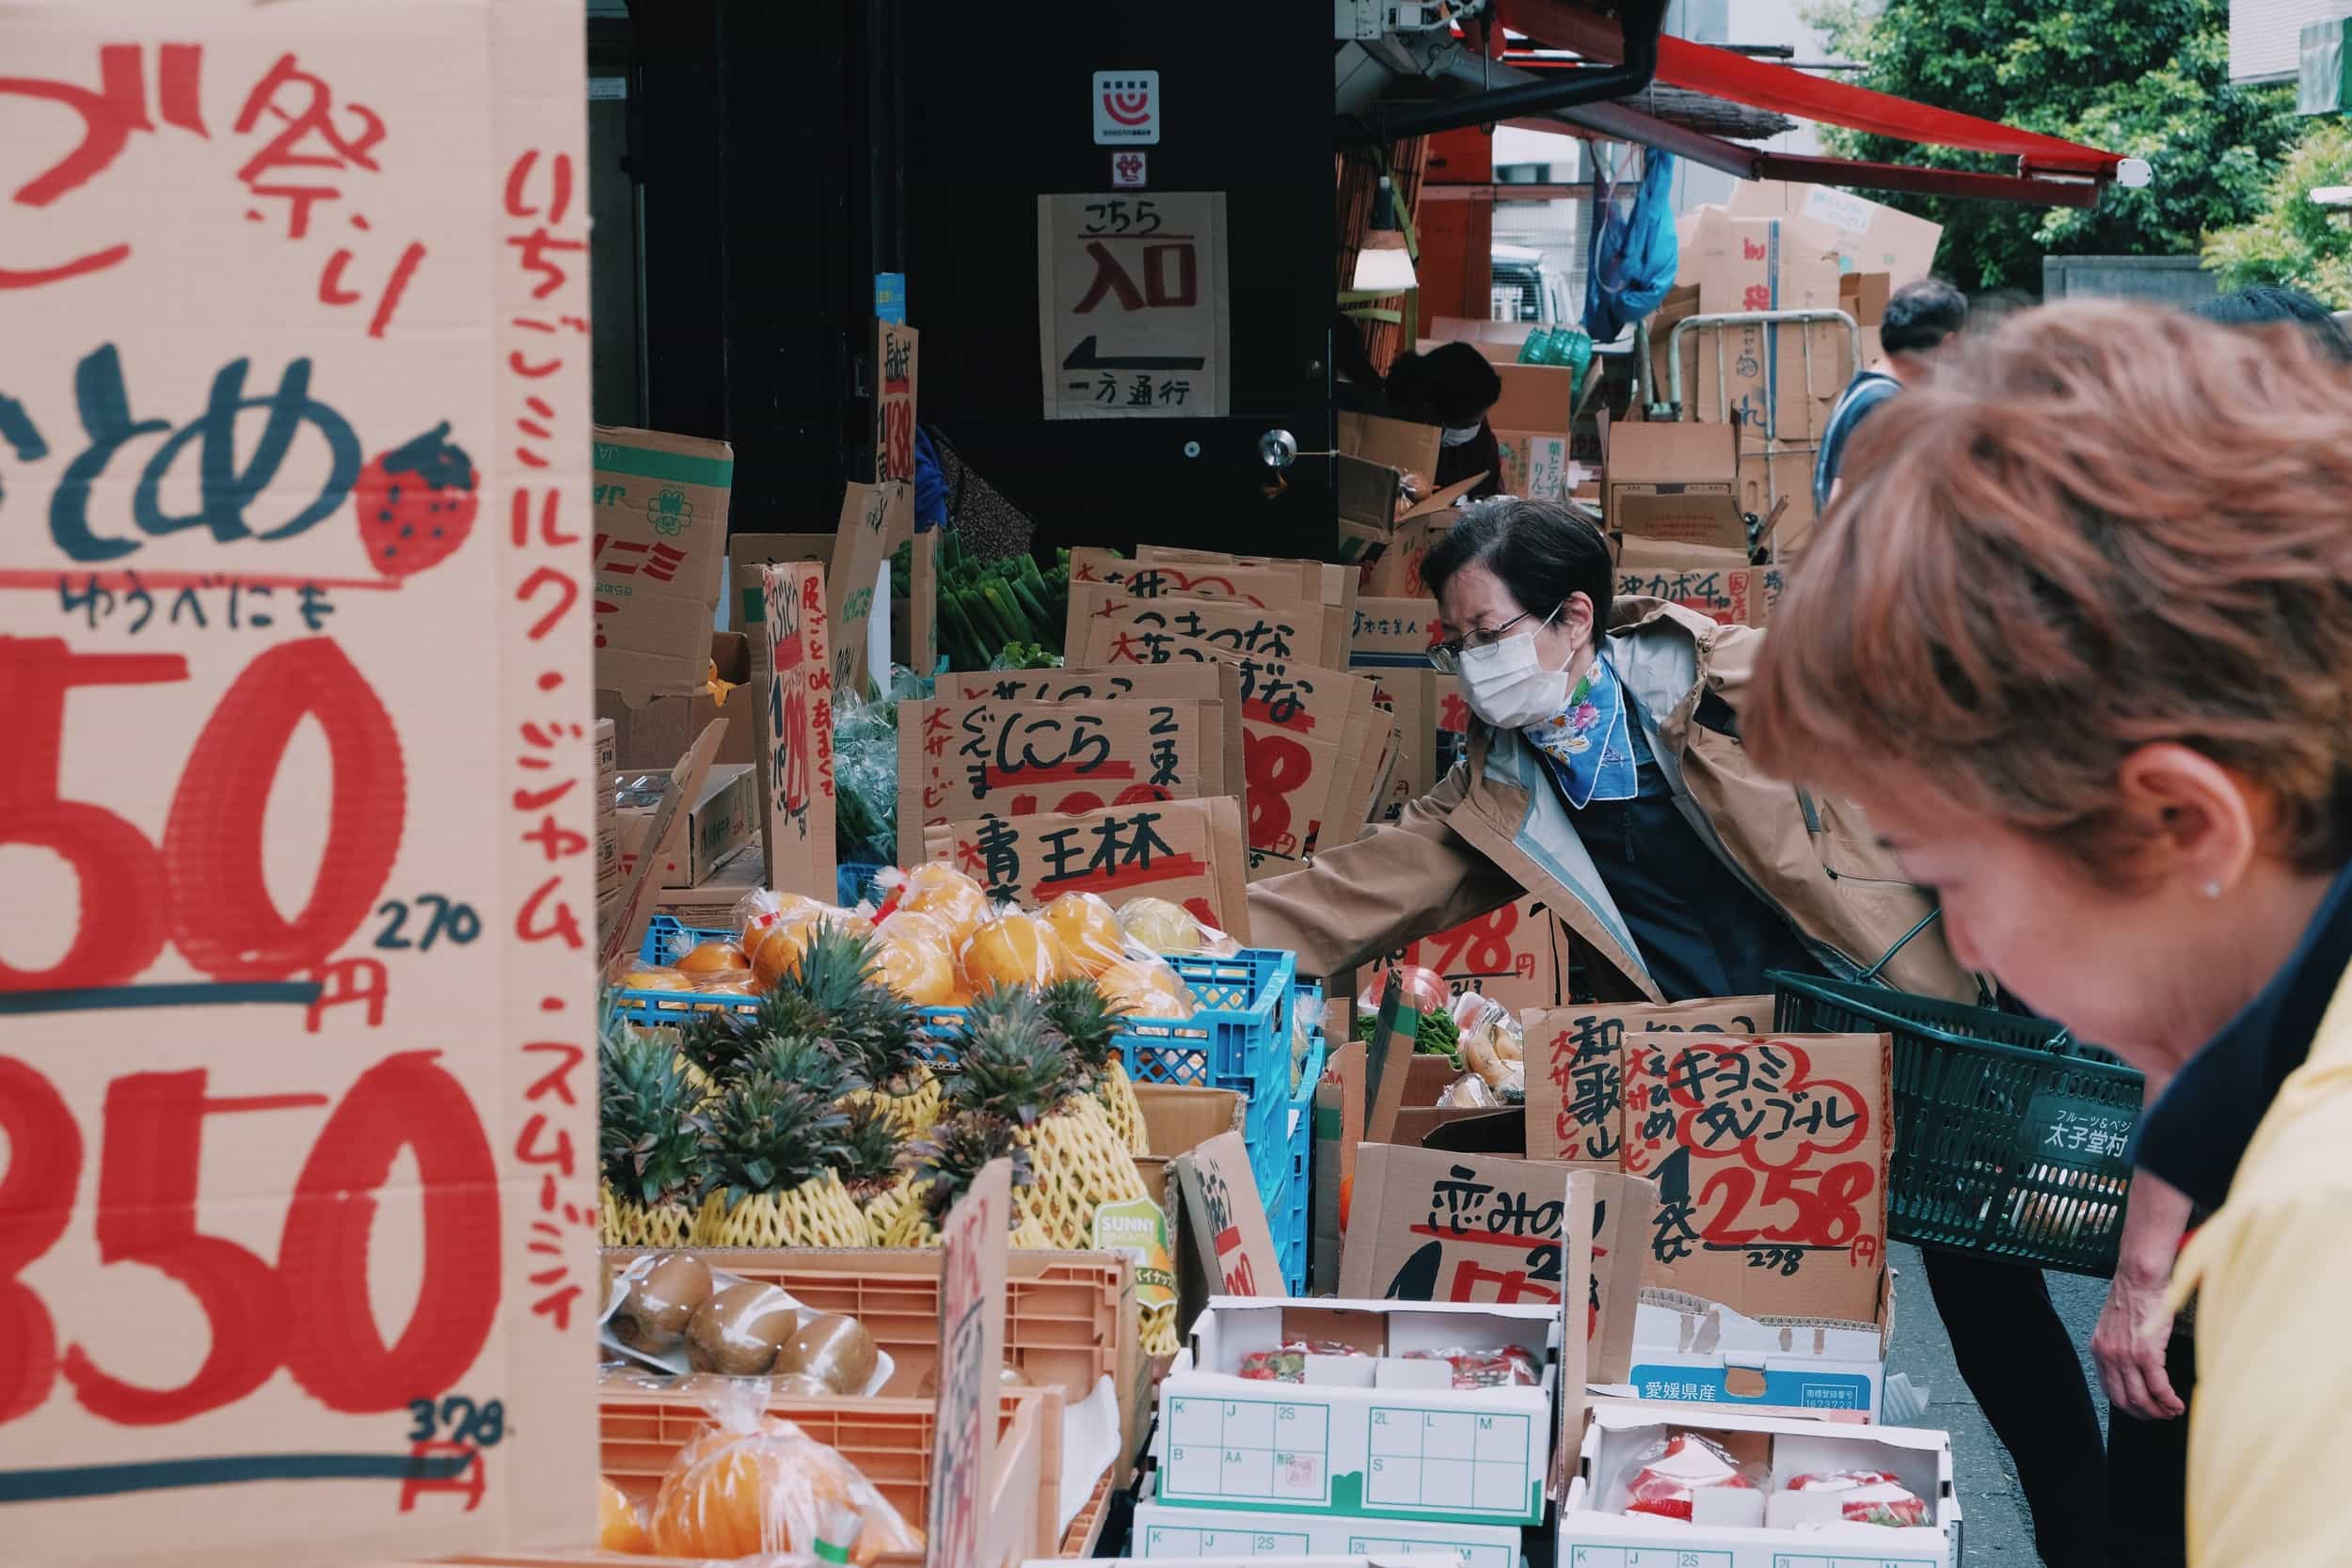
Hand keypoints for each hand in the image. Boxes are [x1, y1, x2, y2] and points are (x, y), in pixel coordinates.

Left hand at [2094, 1271, 2184, 1420]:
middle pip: (2125, 1400)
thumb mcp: (2116, 1326)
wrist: (2140, 1277)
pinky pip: (2158, 1386)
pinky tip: (2178, 1404)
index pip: (2110, 1391)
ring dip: (2160, 1411)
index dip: (2129, 1407)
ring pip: (2142, 1398)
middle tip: (2162, 1416)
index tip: (2144, 1410)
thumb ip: (2120, 1348)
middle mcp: (2108, 1355)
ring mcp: (2125, 1355)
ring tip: (2172, 1411)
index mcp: (2099, 1349)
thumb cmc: (2134, 1297)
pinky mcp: (2145, 1352)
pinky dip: (2169, 1401)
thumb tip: (2135, 1370)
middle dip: (2146, 1414)